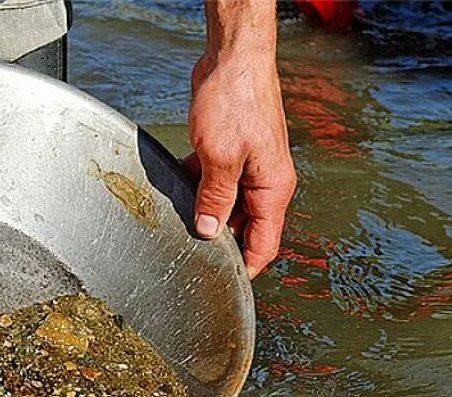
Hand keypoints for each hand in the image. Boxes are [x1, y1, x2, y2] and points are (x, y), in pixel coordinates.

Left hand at [186, 53, 296, 277]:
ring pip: (226, 205)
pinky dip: (198, 187)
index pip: (265, 244)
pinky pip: (216, 182)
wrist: (232, 56)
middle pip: (244, 227)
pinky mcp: (231, 152)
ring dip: (204, 211)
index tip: (224, 285)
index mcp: (273, 188)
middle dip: (218, 240)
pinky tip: (178, 187)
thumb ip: (214, 198)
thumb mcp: (220, 156)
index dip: (246, 268)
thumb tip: (208, 231)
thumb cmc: (236, 97)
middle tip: (189, 250)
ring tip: (180, 218)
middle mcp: (265, 181)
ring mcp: (248, 167)